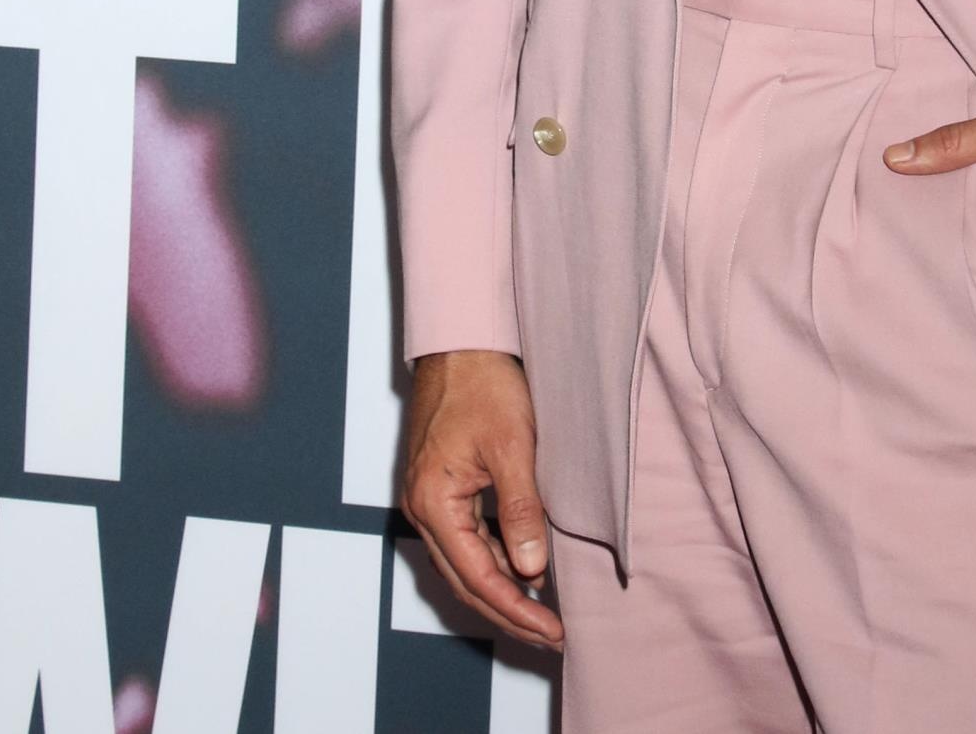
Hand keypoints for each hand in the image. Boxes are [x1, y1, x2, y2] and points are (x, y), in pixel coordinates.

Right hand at [400, 349, 563, 648]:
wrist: (461, 339)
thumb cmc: (483, 383)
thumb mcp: (512, 445)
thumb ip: (521, 509)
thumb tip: (533, 571)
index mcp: (433, 503)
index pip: (478, 577)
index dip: (516, 609)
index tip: (552, 630)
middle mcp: (423, 509)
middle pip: (468, 580)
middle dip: (510, 611)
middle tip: (552, 635)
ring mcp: (430, 499)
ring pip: (467, 563)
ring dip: (504, 588)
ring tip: (544, 612)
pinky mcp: (442, 486)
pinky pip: (468, 538)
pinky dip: (496, 559)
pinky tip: (525, 566)